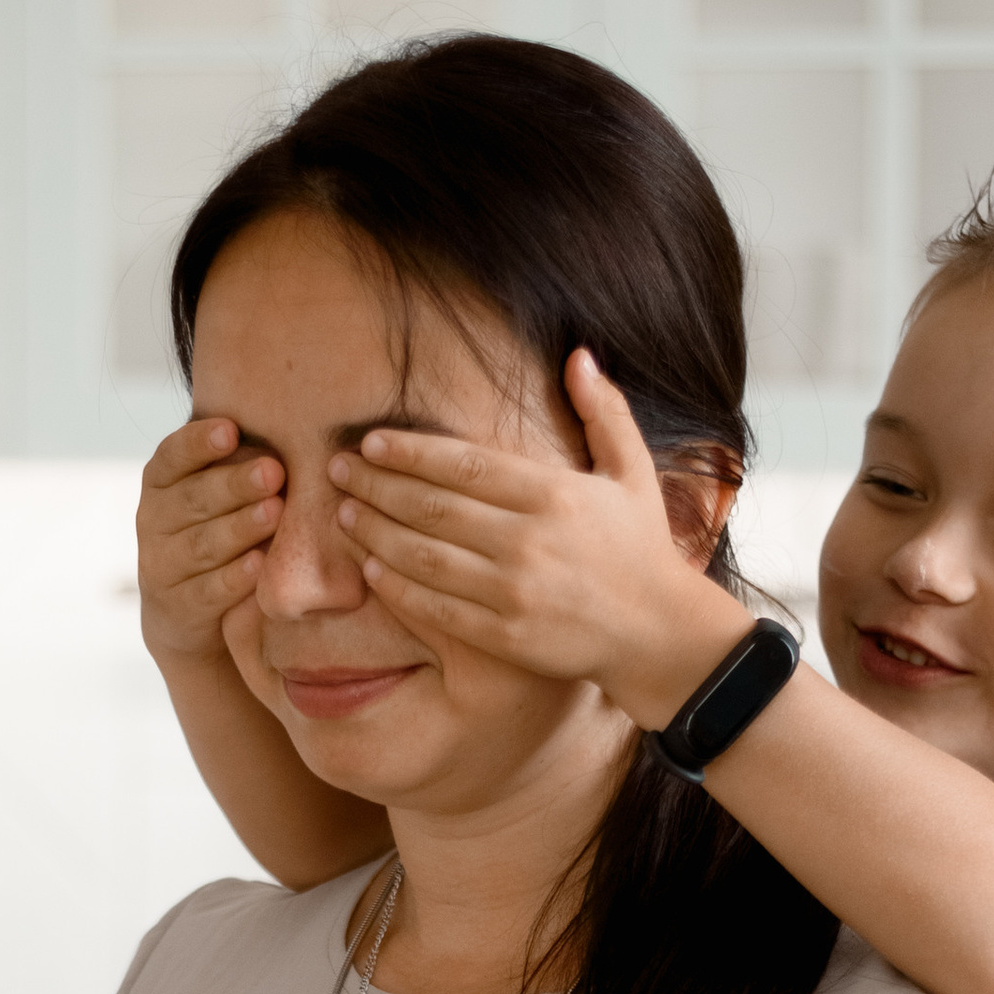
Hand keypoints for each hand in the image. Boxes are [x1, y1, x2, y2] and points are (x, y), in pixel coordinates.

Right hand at [135, 414, 282, 686]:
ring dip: (239, 528)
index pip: (172, 456)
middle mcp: (153, 520)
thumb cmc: (214, 529)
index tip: (232, 430)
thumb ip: (238, 461)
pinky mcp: (179, 607)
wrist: (183, 610)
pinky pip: (208, 590)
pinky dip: (234, 578)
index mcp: (160, 482)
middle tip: (274, 471)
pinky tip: (260, 565)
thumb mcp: (215, 493)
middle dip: (234, 485)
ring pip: (202, 544)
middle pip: (193, 499)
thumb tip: (293, 419)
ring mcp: (161, 566)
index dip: (198, 443)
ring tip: (274, 513)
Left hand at [329, 348, 748, 731]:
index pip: (463, 465)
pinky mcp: (504, 636)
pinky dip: (398, 588)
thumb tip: (579, 356)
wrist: (657, 632)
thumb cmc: (641, 547)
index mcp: (552, 494)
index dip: (410, 452)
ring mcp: (513, 591)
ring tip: (344, 513)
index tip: (371, 442)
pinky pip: (436, 608)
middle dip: (377, 485)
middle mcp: (527, 540)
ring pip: (424, 557)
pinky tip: (370, 568)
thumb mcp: (633, 471)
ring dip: (376, 533)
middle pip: (431, 507)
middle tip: (336, 469)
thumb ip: (604, 412)